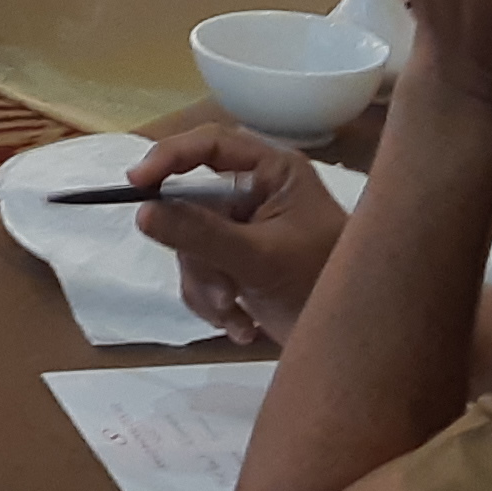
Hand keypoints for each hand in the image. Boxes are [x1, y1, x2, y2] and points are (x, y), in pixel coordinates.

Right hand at [127, 122, 345, 345]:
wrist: (355, 345)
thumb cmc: (322, 284)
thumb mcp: (260, 259)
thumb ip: (200, 235)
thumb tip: (142, 212)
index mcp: (273, 172)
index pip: (211, 145)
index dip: (169, 158)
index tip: (136, 185)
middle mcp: (256, 193)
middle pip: (192, 205)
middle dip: (198, 255)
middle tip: (218, 292)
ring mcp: (245, 230)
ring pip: (190, 245)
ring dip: (207, 287)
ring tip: (234, 315)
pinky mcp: (238, 264)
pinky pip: (199, 273)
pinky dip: (212, 303)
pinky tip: (241, 326)